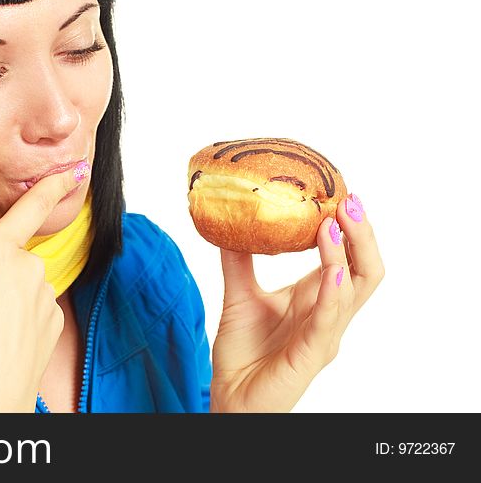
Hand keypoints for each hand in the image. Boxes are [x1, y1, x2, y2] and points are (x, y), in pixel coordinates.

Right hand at [0, 162, 89, 412]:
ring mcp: (46, 296)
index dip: (53, 185)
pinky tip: (1, 335)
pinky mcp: (53, 322)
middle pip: (14, 254)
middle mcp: (31, 268)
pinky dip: (19, 316)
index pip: (31, 207)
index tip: (75, 169)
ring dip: (6, 294)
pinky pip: (35, 308)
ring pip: (24, 283)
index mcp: (2, 251)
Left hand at [210, 194, 383, 411]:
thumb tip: (229, 217)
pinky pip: (327, 324)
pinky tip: (330, 273)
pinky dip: (332, 296)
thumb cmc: (243, 355)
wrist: (229, 400)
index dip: (349, 229)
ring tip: (333, 224)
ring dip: (343, 255)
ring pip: (352, 292)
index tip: (340, 193)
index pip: (347, 259)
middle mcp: (328, 315)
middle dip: (362, 235)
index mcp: (316, 299)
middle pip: (364, 271)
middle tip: (349, 200)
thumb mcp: (239, 295)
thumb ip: (238, 259)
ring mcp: (323, 336)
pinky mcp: (310, 356)